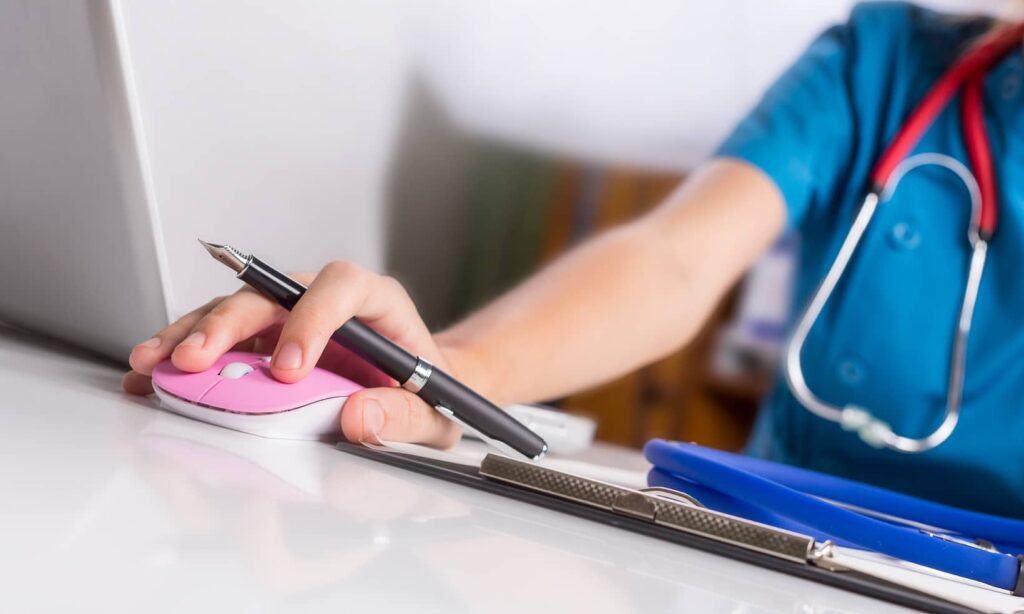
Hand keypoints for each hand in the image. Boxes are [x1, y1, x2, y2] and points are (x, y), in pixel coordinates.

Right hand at [123, 261, 463, 447]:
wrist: (422, 395)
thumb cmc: (431, 395)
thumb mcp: (434, 412)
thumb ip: (403, 414)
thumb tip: (359, 418)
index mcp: (378, 302)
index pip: (342, 286)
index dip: (311, 319)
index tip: (289, 370)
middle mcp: (327, 300)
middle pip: (272, 292)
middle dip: (229, 324)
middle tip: (196, 361)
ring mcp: (291, 318)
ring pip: (235, 310)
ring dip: (191, 335)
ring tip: (154, 364)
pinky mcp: (265, 342)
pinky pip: (222, 341)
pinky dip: (186, 357)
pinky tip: (154, 377)